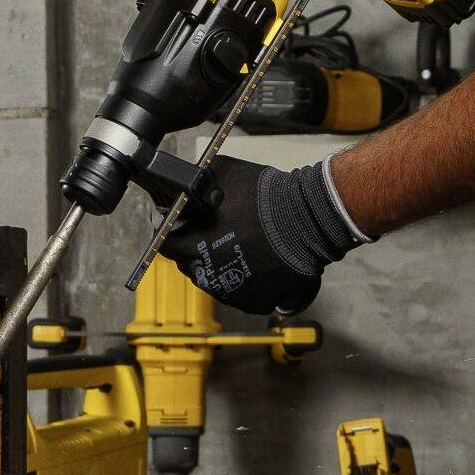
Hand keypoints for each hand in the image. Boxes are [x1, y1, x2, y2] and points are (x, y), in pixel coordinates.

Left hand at [161, 156, 368, 316]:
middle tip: (220, 230)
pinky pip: (240, 292)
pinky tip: (256, 260)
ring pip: (214, 279)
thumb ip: (194, 182)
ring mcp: (230, 293)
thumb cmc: (265, 195)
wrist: (307, 218)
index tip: (185, 224)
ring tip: (243, 244)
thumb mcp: (220, 171)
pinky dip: (244, 279)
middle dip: (198, 247)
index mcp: (190, 246)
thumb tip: (183, 186)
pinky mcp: (253, 303)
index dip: (173, 231)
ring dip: (221, 264)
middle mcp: (205, 276)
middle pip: (189, 263)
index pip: (166, 243)